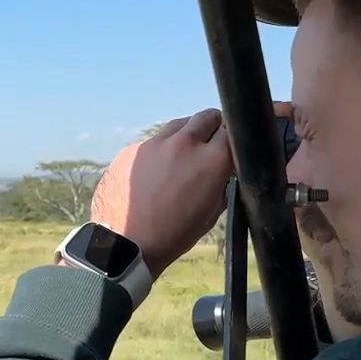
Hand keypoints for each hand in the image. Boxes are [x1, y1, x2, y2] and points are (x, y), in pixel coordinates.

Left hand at [89, 108, 232, 277]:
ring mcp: (154, 143)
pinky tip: (154, 171)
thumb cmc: (175, 233)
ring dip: (185, 135)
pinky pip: (152, 142)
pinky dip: (159, 151)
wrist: (127, 242)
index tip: (230, 146)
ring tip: (182, 155)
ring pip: (178, 125)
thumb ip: (221, 182)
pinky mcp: (131, 149)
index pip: (233, 130)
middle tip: (209, 143)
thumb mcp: (213, 211)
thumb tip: (222, 170)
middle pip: (206, 117)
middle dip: (212, 127)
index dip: (233, 138)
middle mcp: (184, 143)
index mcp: (211, 159)